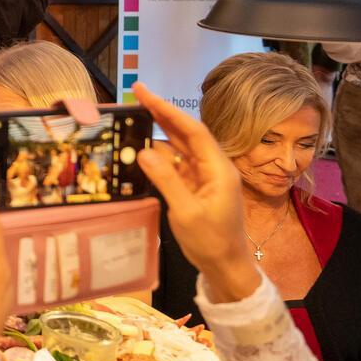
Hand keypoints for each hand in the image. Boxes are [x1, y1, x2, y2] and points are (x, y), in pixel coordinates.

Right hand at [133, 83, 259, 301]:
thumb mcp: (186, 212)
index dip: (167, 110)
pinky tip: (142, 150)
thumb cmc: (211, 242)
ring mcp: (204, 177)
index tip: (145, 93)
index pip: (191, 130)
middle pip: (185, 133)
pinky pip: (176, 165)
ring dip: (158, 133)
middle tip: (137, 95)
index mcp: (218, 169)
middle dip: (162, 113)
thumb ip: (166, 180)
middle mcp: (212, 167)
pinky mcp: (196, 188)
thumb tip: (144, 151)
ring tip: (134, 118)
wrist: (226, 267)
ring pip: (179, 148)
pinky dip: (159, 155)